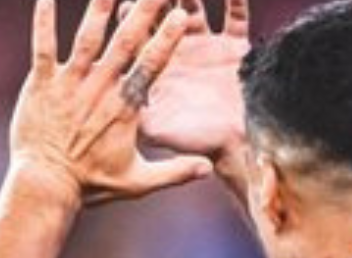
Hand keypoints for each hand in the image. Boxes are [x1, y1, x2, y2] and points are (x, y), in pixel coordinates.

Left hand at [10, 0, 212, 205]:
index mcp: (125, 105)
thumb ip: (174, 172)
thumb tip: (207, 170)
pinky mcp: (41, 83)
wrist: (46, 186)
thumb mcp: (137, 182)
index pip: (152, 64)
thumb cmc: (91, 183)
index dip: (167, 38)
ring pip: (88, 35)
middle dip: (143, 8)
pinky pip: (43, 45)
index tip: (181, 16)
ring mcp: (70, 82)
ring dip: (100, 5)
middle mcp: (100, 87)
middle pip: (127, 39)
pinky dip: (43, 19)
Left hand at [138, 0, 250, 161]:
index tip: (126, 4)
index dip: (133, 17)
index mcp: (158, 70)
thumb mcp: (157, 139)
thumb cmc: (196, 146)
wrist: (241, 149)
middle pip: (161, 14)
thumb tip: (109, 110)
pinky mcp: (235, 46)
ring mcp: (206, 46)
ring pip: (195, 5)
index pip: (139, 37)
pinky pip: (237, 15)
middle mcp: (178, 53)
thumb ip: (134, 119)